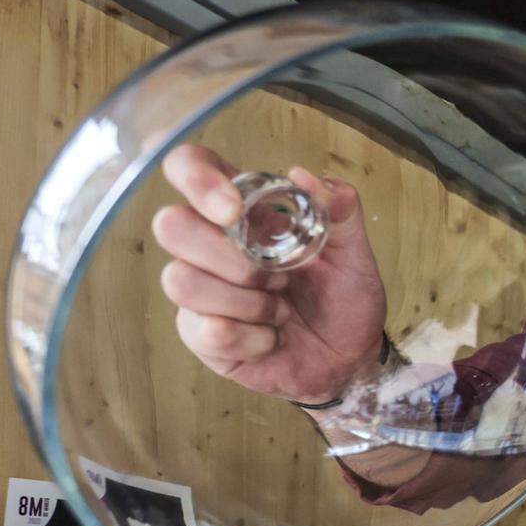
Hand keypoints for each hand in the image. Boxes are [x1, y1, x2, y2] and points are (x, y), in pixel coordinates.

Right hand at [152, 144, 389, 403]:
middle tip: (279, 279)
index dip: (197, 180)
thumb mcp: (354, 251)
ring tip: (279, 311)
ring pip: (180, 280)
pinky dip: (252, 338)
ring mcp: (199, 290)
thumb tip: (304, 177)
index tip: (232, 211)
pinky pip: (205, 330)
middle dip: (231, 258)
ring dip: (245, 302)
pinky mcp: (200, 334)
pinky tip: (271, 339)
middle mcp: (210, 244)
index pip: (189, 167)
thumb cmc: (343, 298)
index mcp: (243, 211)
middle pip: (171, 225)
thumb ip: (339, 209)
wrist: (349, 357)